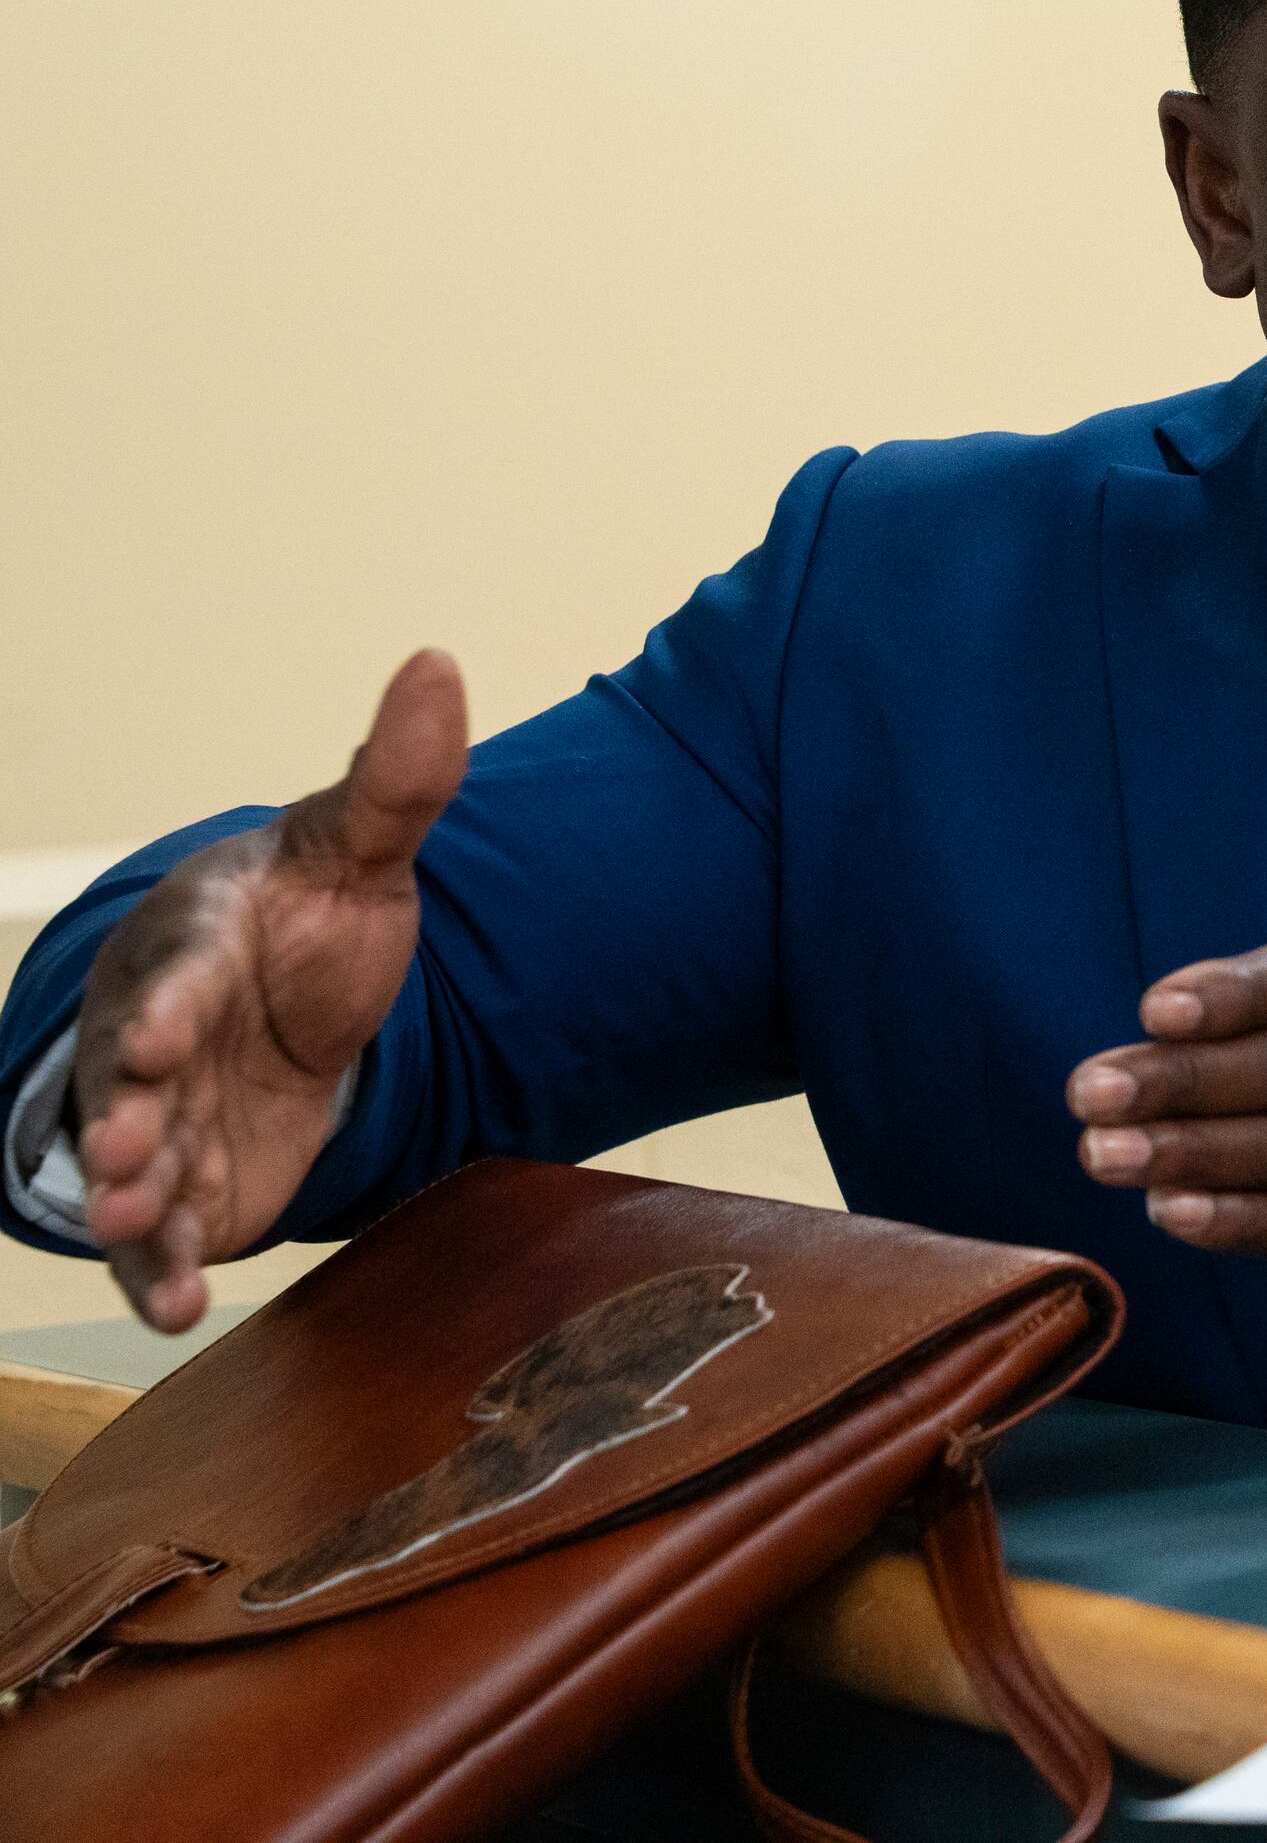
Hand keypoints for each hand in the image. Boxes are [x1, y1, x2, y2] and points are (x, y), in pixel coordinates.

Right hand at [69, 650, 466, 1332]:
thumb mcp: (361, 847)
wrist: (299, 1000)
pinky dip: (158, 1271)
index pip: (178, 970)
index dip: (168, 1003)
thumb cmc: (312, 918)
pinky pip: (159, 1234)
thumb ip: (400, 777)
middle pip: (129, 1075)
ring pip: (130, 1159)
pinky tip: (176, 1310)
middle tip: (122, 1146)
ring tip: (132, 1219)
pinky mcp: (187, 1183)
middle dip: (119, 1111)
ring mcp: (163, 1115)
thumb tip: (439, 663)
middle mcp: (159, 1032)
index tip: (163, 1033)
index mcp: (199, 942)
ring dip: (128, 1195)